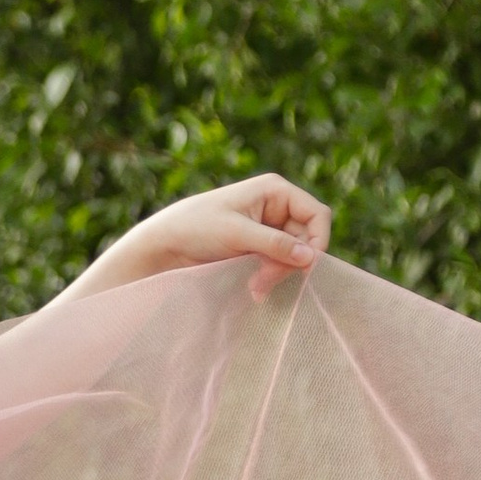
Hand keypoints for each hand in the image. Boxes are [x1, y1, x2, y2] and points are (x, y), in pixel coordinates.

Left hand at [89, 174, 330, 302]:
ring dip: (279, 273)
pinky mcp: (258, 248)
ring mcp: (268, 228)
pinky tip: (254, 288)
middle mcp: (276, 206)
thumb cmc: (195, 228)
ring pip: (294, 255)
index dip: (317, 240)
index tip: (304, 266)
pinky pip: (279, 264)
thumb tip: (311, 258)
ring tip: (256, 288)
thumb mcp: (236, 234)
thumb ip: (275, 244)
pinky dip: (270, 277)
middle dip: (290, 262)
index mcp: (274, 190)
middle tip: (265, 282)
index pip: (317, 214)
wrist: (163, 245)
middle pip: (307, 238)